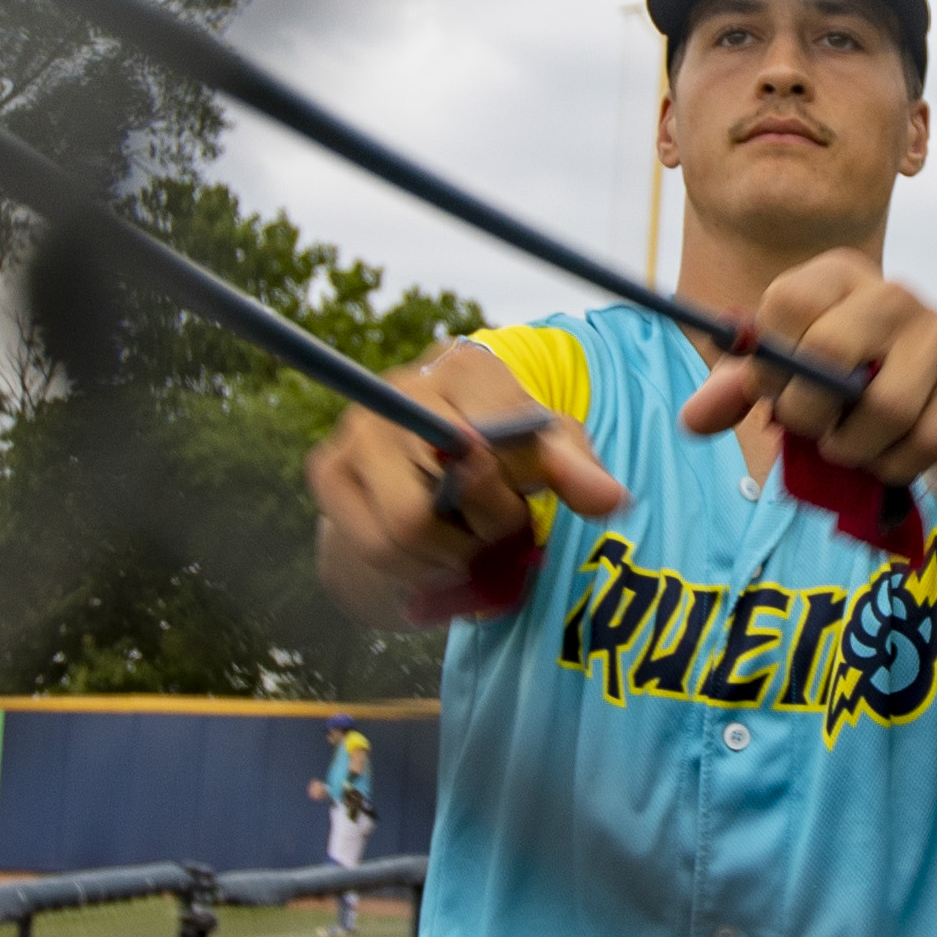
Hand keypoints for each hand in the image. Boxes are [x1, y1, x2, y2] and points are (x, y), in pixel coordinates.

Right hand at [308, 345, 624, 629]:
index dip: (516, 485)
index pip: (501, 436)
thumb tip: (610, 499)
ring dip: (450, 556)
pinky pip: (375, 548)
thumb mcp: (546, 457)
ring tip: (463, 543)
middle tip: (498, 530)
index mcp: (467, 368)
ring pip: (409, 528)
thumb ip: (577, 470)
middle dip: (490, 527)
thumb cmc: (497, 463)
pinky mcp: (326, 471)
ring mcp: (357, 428)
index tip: (524, 498)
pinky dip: (412, 568)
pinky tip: (426, 554)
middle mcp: (402, 387)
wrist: (418, 481)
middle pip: (457, 487)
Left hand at [678, 250, 936, 482]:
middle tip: (812, 430)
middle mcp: (891, 292)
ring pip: (885, 408)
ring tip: (848, 447)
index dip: (771, 362)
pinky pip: (929, 439)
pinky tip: (887, 457)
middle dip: (807, 412)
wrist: (932, 392)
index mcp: (836, 275)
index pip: (786, 302)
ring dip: (854, 448)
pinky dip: (896, 465)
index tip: (776, 390)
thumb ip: (736, 391)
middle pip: (830, 352)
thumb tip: (693, 419)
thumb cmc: (844, 377)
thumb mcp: (786, 374)